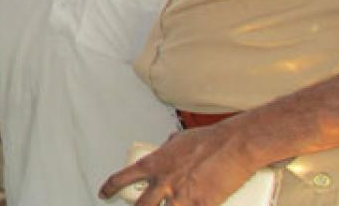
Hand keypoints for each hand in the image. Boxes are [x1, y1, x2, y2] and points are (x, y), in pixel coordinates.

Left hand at [99, 123, 259, 205]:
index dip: (110, 187)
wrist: (234, 145)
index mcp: (155, 163)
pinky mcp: (201, 205)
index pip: (122, 177)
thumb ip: (168, 148)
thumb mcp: (180, 140)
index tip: (103, 193)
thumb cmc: (211, 140)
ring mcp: (181, 196)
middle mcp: (163, 182)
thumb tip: (166, 147)